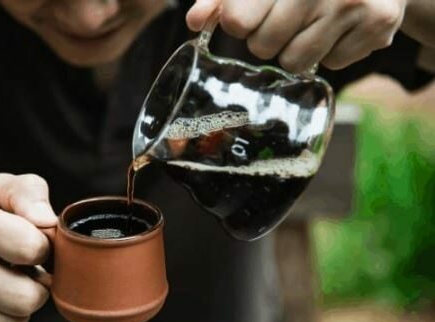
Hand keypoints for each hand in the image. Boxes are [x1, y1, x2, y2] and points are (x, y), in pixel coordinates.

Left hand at [187, 0, 407, 72]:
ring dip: (296, 50)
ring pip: (294, 62)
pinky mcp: (378, 24)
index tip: (246, 17)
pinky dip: (330, 52)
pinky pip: (330, 65)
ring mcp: (352, 2)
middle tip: (285, 18)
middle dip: (266, 39)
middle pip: (263, 46)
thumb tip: (194, 22)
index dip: (239, 22)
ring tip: (312, 23)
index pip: (237, 19)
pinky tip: (339, 27)